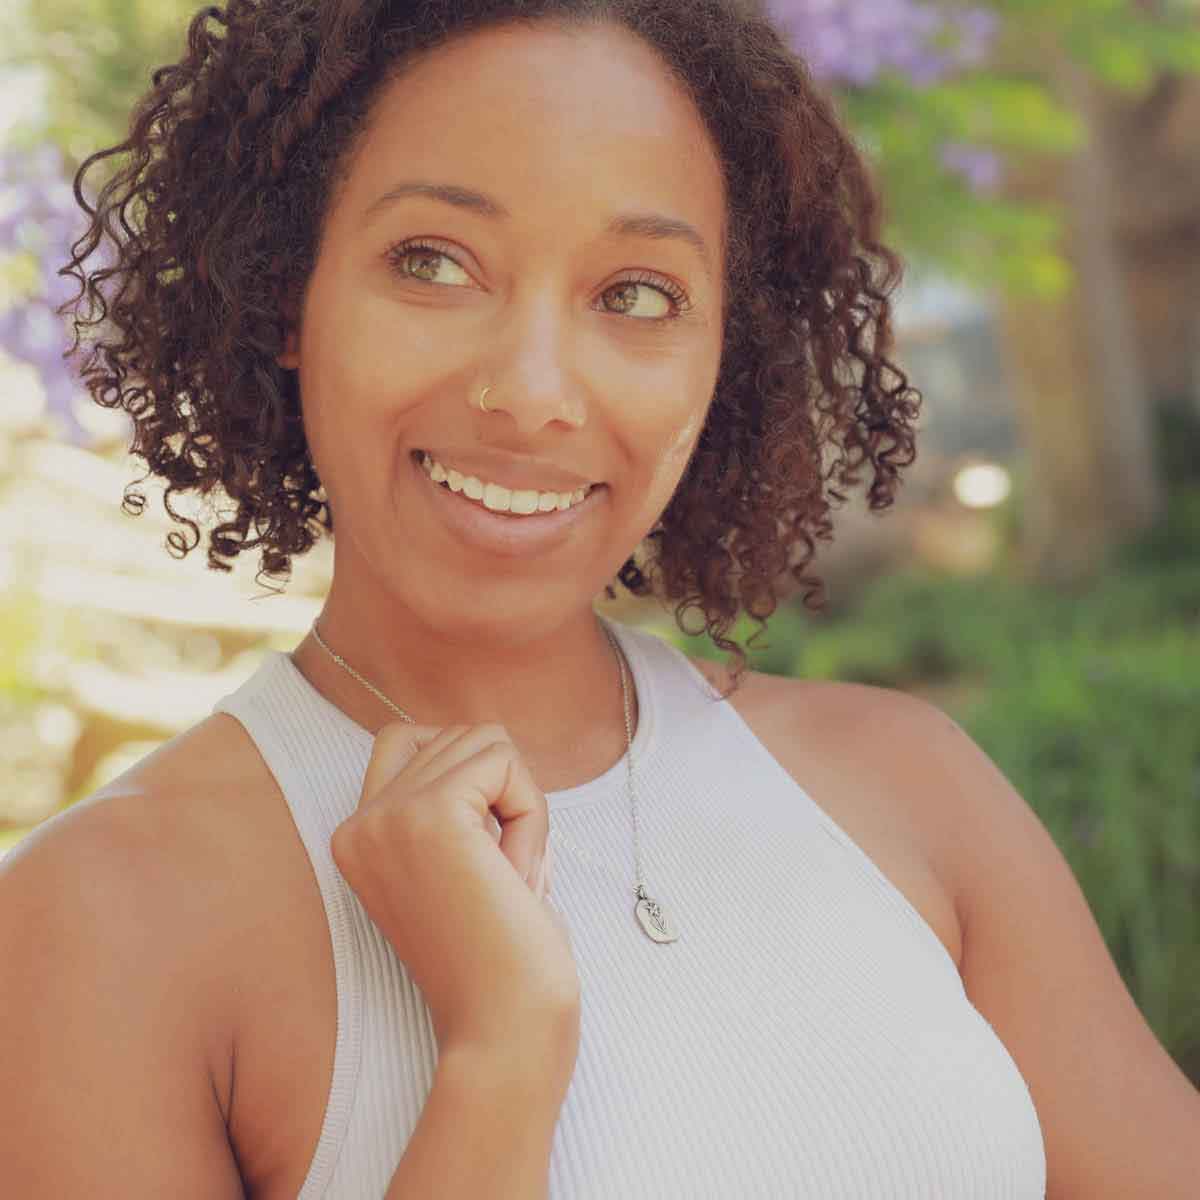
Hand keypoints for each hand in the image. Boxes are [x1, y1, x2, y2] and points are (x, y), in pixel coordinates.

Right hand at [331, 722, 578, 1066]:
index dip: (468, 773)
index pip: (406, 738)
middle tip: (505, 876)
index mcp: (356, 838)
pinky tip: (516, 875)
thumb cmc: (501, 955)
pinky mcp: (428, 814)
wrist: (504, 1027)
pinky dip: (532, 812)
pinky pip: (504, 762)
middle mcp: (357, 823)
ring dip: (521, 805)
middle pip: (458, 736)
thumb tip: (489, 738)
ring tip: (508, 877)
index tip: (484, 851)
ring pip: (487, 743)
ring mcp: (387, 816)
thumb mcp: (460, 864)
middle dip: (505, 795)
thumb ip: (455, 804)